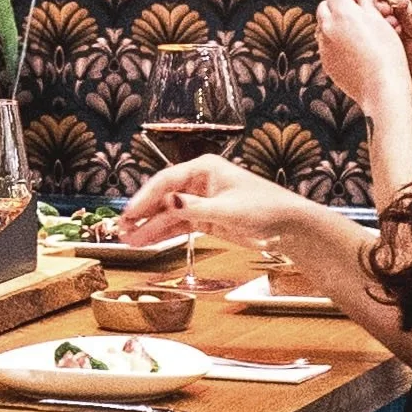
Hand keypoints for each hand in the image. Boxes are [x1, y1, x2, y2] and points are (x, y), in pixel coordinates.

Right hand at [122, 152, 314, 254]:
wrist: (289, 226)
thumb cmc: (264, 209)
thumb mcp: (228, 210)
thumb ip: (195, 208)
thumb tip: (168, 202)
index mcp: (204, 169)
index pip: (166, 181)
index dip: (145, 198)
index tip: (129, 215)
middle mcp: (199, 182)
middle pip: (162, 197)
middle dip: (142, 214)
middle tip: (121, 231)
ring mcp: (201, 201)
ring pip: (168, 213)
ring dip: (149, 227)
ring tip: (128, 241)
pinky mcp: (205, 218)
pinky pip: (178, 224)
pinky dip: (163, 233)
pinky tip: (146, 241)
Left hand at [315, 0, 411, 119]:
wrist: (381, 87)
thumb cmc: (387, 52)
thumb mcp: (381, 22)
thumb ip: (368, 4)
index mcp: (342, 13)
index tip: (361, 2)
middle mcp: (328, 27)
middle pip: (324, 8)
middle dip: (338, 8)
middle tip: (356, 15)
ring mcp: (324, 46)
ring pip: (323, 27)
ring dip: (335, 25)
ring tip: (356, 33)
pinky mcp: (326, 62)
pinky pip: (326, 46)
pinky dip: (335, 42)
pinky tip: (353, 50)